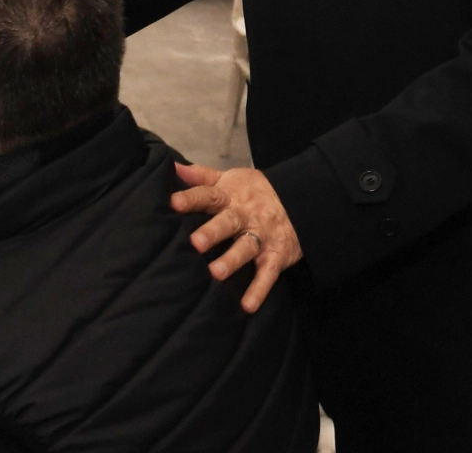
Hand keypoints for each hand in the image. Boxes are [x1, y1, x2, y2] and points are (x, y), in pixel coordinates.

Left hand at [171, 163, 301, 312]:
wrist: (300, 201)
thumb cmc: (254, 192)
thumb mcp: (230, 179)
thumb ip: (201, 176)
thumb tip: (172, 166)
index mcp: (229, 197)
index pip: (208, 195)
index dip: (192, 198)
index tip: (173, 202)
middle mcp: (245, 216)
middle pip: (227, 222)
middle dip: (212, 232)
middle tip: (195, 243)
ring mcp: (261, 237)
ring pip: (246, 248)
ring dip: (232, 260)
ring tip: (216, 273)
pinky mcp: (276, 256)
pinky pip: (268, 274)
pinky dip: (259, 290)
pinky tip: (247, 306)